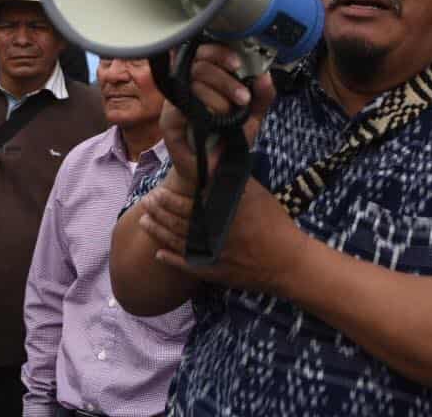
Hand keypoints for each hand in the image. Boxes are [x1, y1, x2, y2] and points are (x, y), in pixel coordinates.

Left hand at [139, 176, 309, 297]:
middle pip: (176, 221)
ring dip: (158, 232)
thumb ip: (231, 178)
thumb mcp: (255, 193)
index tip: (156, 191)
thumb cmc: (274, 222)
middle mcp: (210, 233)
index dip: (167, 198)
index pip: (185, 203)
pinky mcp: (213, 273)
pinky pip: (187, 266)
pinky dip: (171, 260)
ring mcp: (210, 255)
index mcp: (219, 213)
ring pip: (176, 242)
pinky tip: (158, 254)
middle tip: (145, 203)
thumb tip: (214, 158)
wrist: (287, 262)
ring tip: (144, 222)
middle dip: (158, 212)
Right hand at [159, 44, 274, 193]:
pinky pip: (183, 105)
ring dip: (219, 96)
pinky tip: (215, 120)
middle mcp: (187, 85)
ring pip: (193, 83)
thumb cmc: (229, 140)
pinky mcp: (168, 120)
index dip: (220, 53)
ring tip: (234, 112)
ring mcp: (175, 101)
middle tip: (243, 98)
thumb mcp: (252, 117)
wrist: (215, 172)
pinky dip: (203, 110)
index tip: (238, 64)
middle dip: (225, 79)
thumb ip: (261, 96)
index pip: (205, 52)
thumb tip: (264, 75)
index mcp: (205, 78)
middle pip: (199, 65)